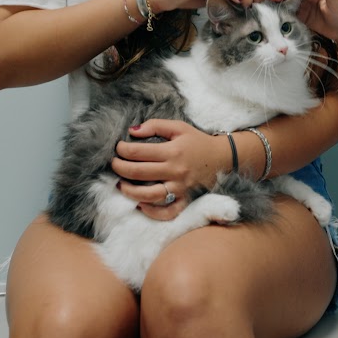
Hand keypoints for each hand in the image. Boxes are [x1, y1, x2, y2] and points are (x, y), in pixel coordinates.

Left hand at [111, 119, 231, 220]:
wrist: (223, 158)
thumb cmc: (198, 142)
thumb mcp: (179, 127)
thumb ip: (155, 125)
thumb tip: (132, 131)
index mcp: (173, 151)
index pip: (138, 152)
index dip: (122, 150)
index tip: (118, 148)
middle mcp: (175, 171)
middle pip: (138, 173)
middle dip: (120, 168)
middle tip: (114, 164)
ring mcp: (180, 188)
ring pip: (149, 195)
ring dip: (129, 191)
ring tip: (121, 185)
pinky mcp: (185, 199)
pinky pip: (167, 212)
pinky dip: (152, 211)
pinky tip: (141, 205)